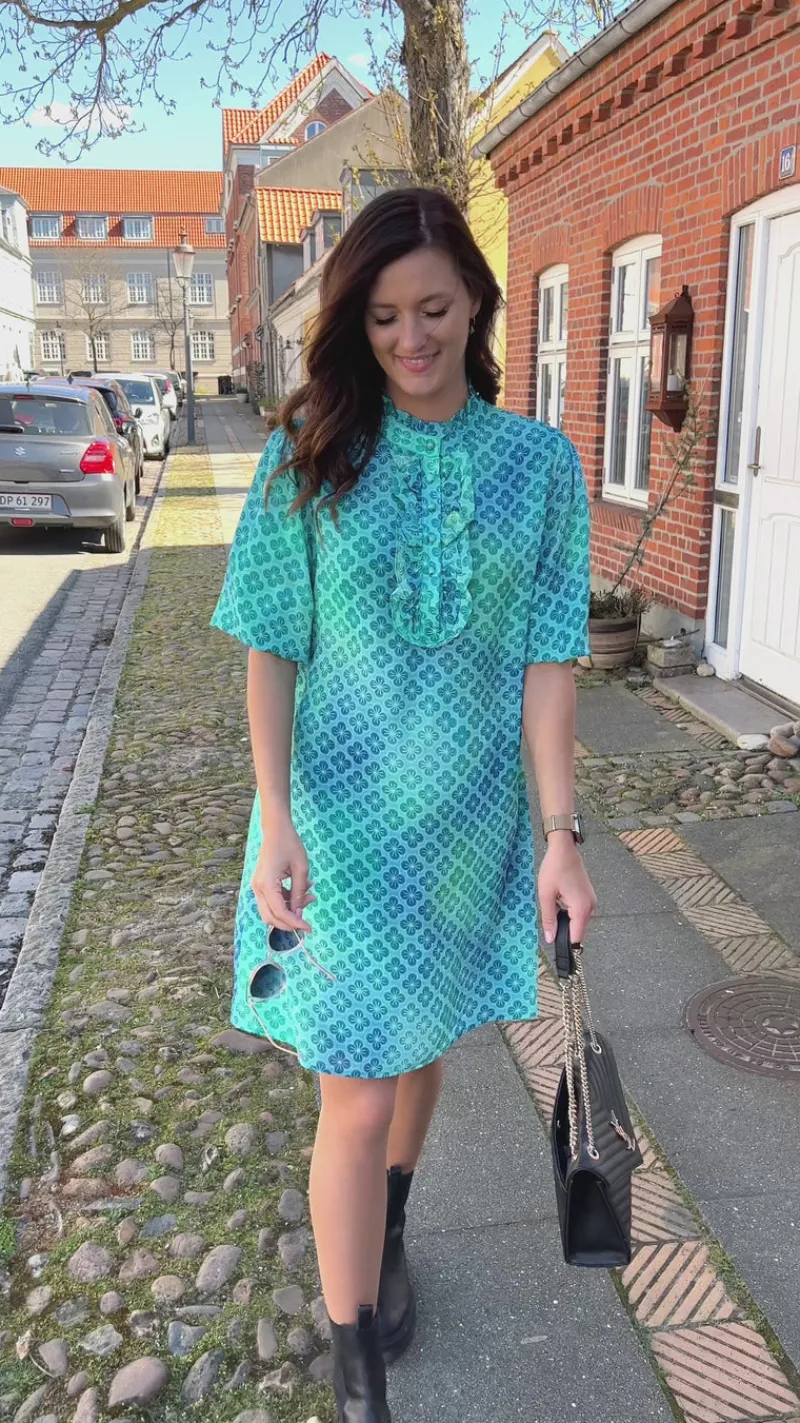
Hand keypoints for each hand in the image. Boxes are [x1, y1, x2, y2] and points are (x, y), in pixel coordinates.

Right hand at [252, 809, 315, 933]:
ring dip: (289, 911)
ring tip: (309, 897)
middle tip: (307, 919)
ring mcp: (257, 887)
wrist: (276, 830)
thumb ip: (299, 893)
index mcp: (267, 884)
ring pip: (270, 911)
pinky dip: (286, 902)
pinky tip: (301, 890)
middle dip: (289, 922)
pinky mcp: (261, 885)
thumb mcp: (301, 869)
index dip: (294, 923)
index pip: (280, 912)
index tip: (309, 928)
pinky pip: (272, 902)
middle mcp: (258, 888)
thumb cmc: (290, 845)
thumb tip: (299, 914)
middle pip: (271, 917)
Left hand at [538, 833, 596, 944]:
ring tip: (553, 907)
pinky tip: (559, 902)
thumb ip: (548, 919)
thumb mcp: (546, 895)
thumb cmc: (554, 869)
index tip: (556, 948)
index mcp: (581, 908)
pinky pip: (580, 912)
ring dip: (566, 920)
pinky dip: (570, 913)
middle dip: (564, 930)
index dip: (565, 944)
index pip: (576, 937)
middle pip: (578, 930)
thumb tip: (550, 939)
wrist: (564, 849)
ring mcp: (591, 901)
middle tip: (549, 923)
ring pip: (578, 921)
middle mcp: (590, 907)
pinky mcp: (589, 897)